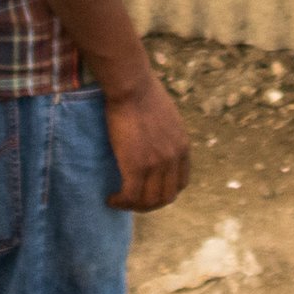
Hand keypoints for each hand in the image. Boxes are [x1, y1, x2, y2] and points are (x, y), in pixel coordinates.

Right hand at [102, 75, 189, 211]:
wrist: (132, 86)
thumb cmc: (143, 92)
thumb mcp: (167, 115)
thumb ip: (166, 133)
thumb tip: (155, 139)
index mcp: (183, 147)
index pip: (181, 183)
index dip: (165, 192)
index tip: (150, 190)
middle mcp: (173, 159)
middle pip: (166, 197)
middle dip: (149, 204)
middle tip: (132, 200)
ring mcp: (156, 164)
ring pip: (148, 201)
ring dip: (133, 206)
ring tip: (119, 201)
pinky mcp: (136, 166)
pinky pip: (130, 196)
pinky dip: (120, 202)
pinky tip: (111, 199)